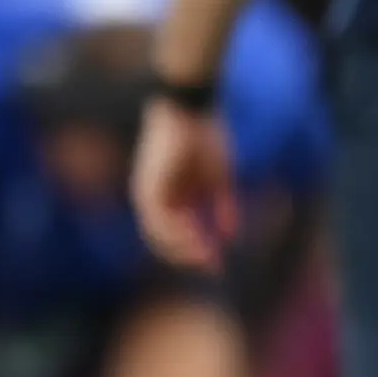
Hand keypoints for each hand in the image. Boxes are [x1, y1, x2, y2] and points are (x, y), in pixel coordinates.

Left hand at [132, 104, 237, 270]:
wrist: (191, 109)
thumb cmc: (206, 136)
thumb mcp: (220, 179)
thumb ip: (223, 208)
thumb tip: (230, 237)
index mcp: (171, 196)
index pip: (178, 233)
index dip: (197, 250)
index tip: (217, 264)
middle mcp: (156, 198)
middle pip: (165, 239)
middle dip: (188, 255)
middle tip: (211, 267)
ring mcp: (149, 194)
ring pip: (158, 236)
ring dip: (182, 250)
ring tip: (205, 259)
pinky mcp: (148, 189)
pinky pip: (158, 223)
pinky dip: (176, 236)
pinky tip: (197, 243)